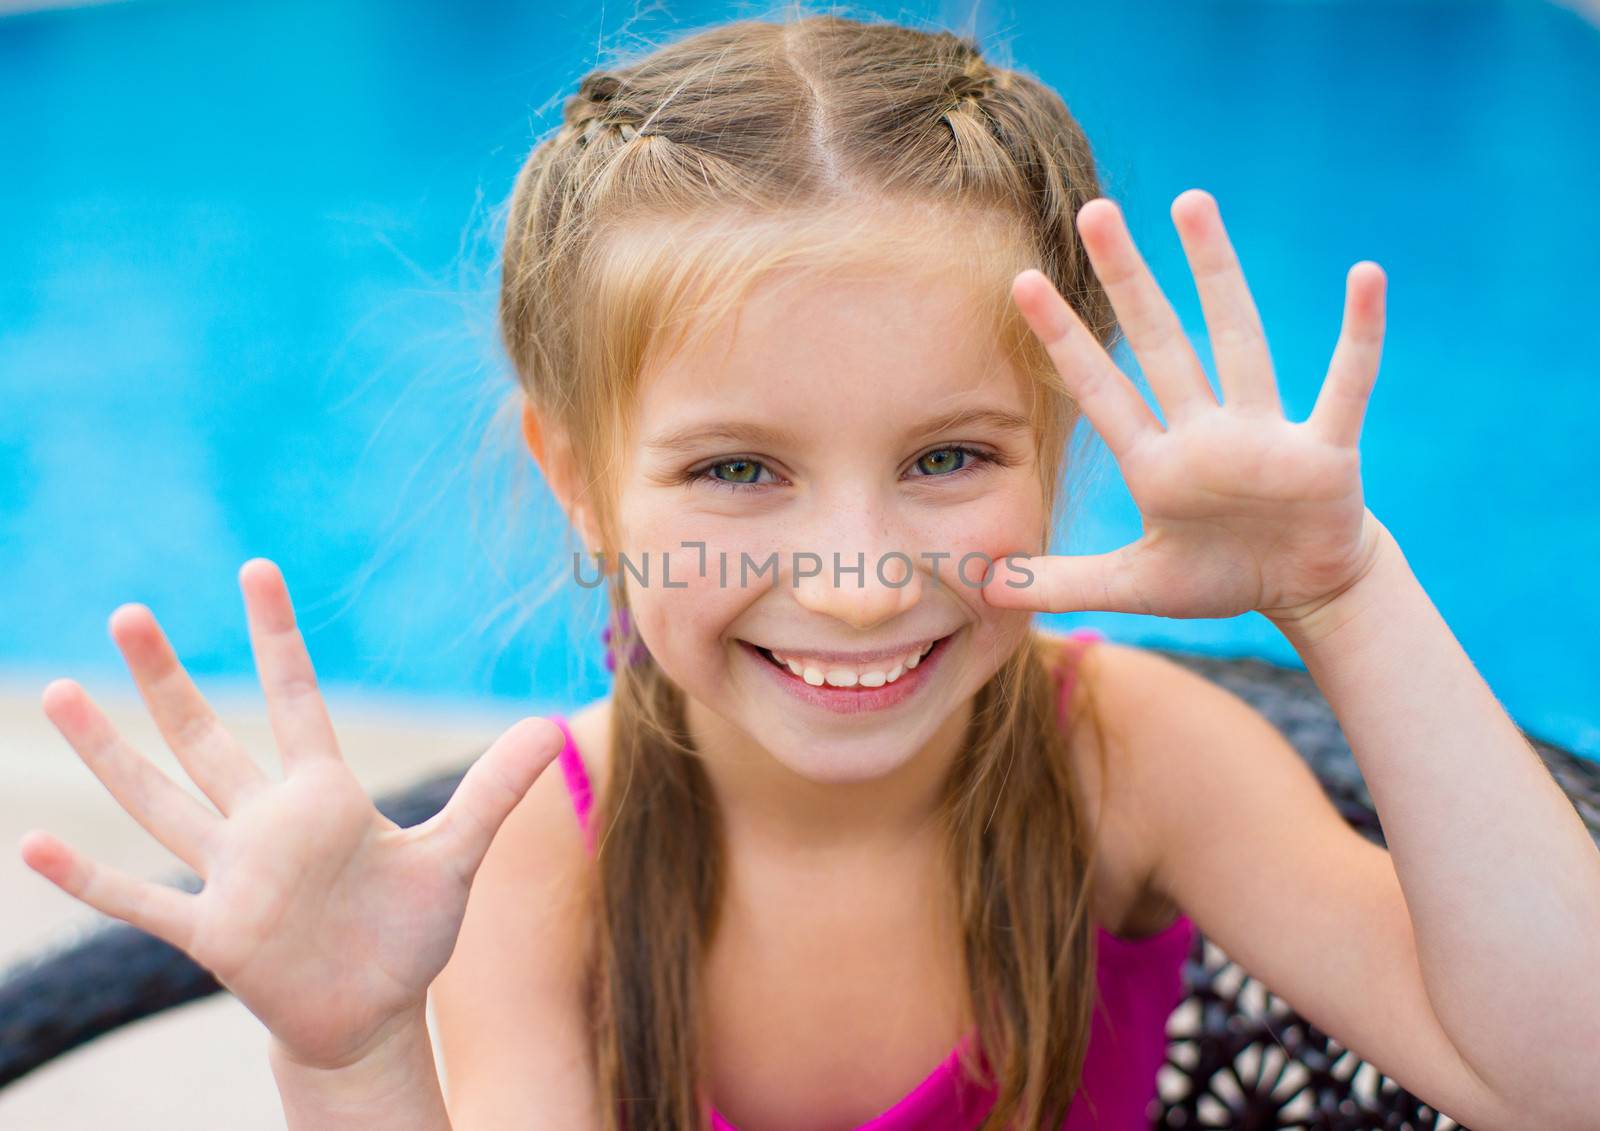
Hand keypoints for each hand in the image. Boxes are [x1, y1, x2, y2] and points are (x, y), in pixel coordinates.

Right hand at [17, 559, 562, 1070]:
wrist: (374, 1014)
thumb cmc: (409, 931)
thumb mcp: (457, 855)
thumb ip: (494, 790)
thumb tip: (550, 725)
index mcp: (323, 794)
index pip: (296, 698)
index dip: (277, 636)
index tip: (256, 569)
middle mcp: (266, 823)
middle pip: (206, 736)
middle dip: (167, 678)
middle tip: (128, 611)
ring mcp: (232, 875)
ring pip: (159, 800)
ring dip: (110, 752)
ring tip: (59, 691)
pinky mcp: (214, 933)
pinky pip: (142, 900)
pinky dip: (92, 879)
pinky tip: (33, 845)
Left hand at [983, 189, 1389, 625]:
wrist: (1306, 589)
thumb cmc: (1220, 576)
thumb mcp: (1135, 586)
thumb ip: (1063, 582)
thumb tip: (987, 585)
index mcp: (1155, 462)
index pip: (1099, 389)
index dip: (1063, 339)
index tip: (1023, 281)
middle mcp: (1204, 432)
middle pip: (1159, 342)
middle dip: (1128, 279)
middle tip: (1094, 209)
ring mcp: (1264, 435)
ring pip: (1238, 340)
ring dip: (1217, 273)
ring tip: (1191, 203)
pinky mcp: (1325, 451)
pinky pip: (1347, 385)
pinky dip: (1359, 336)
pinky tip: (1365, 276)